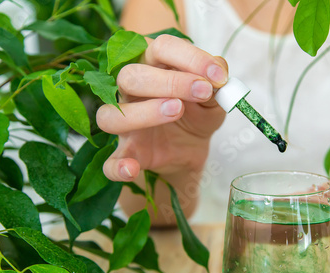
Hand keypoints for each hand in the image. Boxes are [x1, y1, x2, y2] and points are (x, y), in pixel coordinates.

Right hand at [96, 34, 228, 180]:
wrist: (192, 148)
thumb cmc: (197, 113)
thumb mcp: (214, 98)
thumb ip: (216, 82)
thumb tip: (219, 68)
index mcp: (153, 66)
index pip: (161, 48)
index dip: (190, 57)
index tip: (217, 75)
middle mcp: (131, 92)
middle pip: (130, 75)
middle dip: (169, 81)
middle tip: (201, 91)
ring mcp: (125, 124)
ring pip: (111, 115)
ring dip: (143, 113)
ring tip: (177, 111)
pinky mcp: (127, 153)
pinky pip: (110, 162)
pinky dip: (117, 166)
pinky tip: (132, 168)